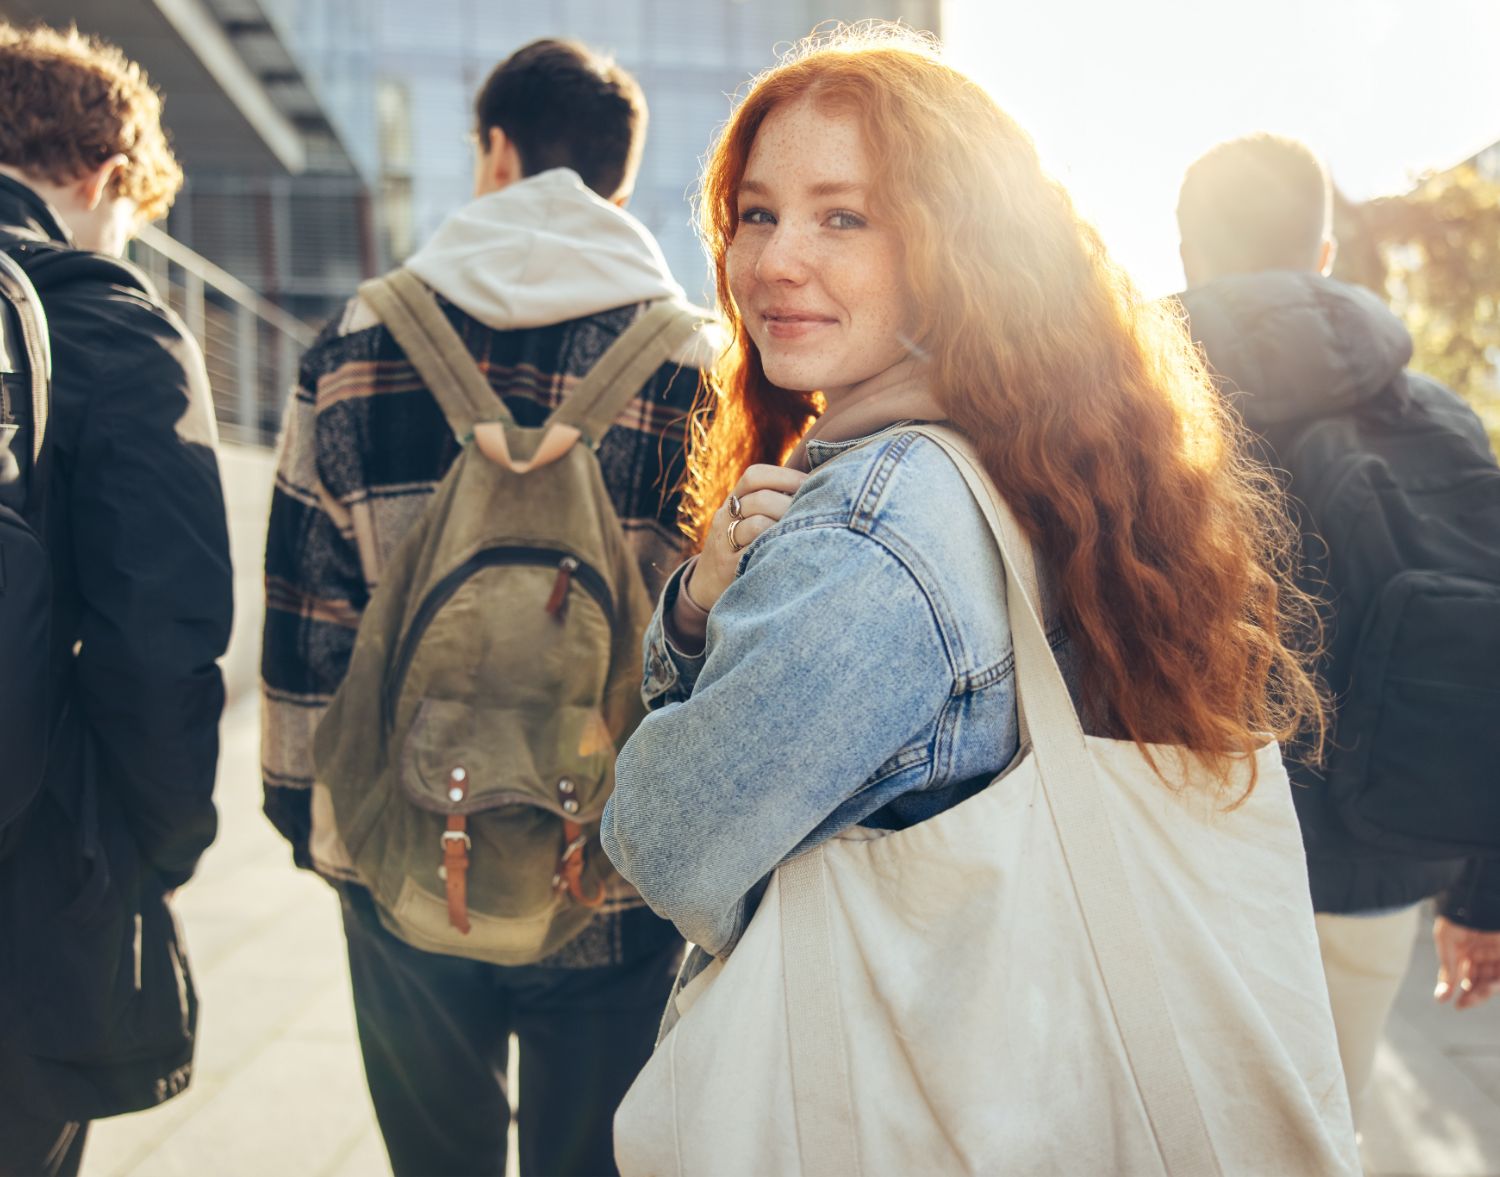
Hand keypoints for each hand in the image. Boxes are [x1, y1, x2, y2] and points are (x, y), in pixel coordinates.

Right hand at [688, 464, 808, 610]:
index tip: (810, 483)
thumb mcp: (744, 519)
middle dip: (791, 504)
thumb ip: (770, 502)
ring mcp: (725, 543)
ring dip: (786, 526)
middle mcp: (725, 518)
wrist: (705, 584)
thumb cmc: (739, 547)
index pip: (754, 476)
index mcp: (732, 502)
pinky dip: (775, 548)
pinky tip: (791, 550)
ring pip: (758, 524)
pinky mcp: (729, 568)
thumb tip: (816, 483)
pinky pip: (755, 553)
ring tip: (804, 532)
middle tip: (813, 512)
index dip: (785, 476)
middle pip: (760, 499)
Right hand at [1434, 916, 1499, 1009]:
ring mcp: (1495, 952)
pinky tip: (1488, 987)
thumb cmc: (1458, 914)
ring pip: (1491, 979)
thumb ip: (1448, 970)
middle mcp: (1481, 953)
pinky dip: (1495, 983)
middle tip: (1462, 1005)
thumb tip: (1440, 998)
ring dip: (1484, 991)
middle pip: (1478, 980)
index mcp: (1463, 948)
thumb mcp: (1446, 941)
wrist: (1477, 895)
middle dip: (1472, 994)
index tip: (1453, 1004)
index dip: (1457, 989)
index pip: (1461, 975)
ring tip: (1475, 995)